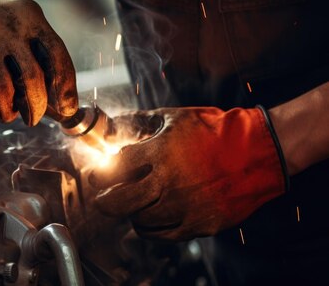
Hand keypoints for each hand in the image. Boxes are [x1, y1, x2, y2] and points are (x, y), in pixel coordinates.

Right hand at [0, 0, 77, 125]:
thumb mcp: (20, 19)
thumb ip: (39, 49)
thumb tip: (60, 98)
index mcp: (28, 17)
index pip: (56, 55)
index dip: (66, 86)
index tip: (67, 107)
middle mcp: (5, 30)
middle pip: (32, 81)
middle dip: (36, 108)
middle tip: (33, 118)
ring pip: (4, 97)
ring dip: (7, 111)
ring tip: (6, 109)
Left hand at [92, 107, 287, 240]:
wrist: (258, 151)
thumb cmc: (216, 131)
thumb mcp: (175, 118)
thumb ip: (141, 120)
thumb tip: (116, 121)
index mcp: (159, 153)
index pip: (114, 170)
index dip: (100, 175)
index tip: (96, 177)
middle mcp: (168, 182)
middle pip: (118, 203)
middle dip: (104, 202)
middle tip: (103, 199)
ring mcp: (184, 206)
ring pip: (139, 220)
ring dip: (132, 212)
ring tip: (136, 204)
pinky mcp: (200, 224)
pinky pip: (162, 234)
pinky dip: (151, 227)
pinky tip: (151, 217)